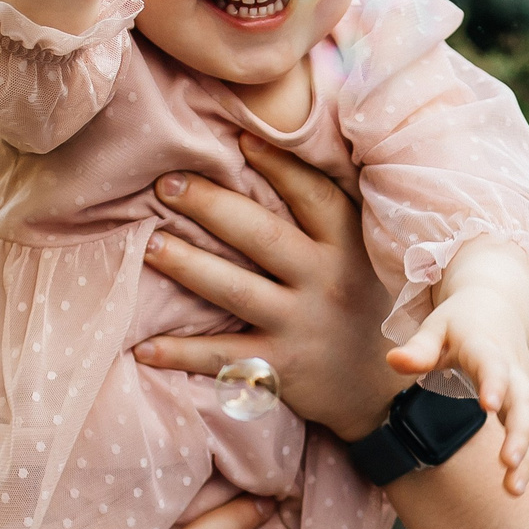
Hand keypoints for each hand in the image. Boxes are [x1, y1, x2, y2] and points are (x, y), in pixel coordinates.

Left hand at [134, 135, 409, 439]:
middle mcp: (326, 282)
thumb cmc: (361, 305)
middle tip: (166, 185)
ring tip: (150, 246)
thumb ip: (328, 217)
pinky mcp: (281, 368)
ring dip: (188, 266)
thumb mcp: (364, 257)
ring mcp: (302, 326)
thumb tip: (270, 153)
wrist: (386, 390)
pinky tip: (143, 346)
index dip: (277, 165)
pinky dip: (182, 352)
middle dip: (211, 206)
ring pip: (236, 290)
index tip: (239, 138)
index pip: (313, 196)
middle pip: (263, 236)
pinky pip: (223, 357)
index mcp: (348, 248)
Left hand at [386, 251, 528, 494]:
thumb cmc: (459, 322)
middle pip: (523, 401)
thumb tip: (393, 361)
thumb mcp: (435, 327)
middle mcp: (513, 368)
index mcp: (486, 346)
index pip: (493, 366)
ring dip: (527, 454)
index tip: (488, 406)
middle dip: (519, 432)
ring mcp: (524, 387)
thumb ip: (418, 348)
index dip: (493, 384)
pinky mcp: (526, 402)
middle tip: (507, 463)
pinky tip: (515, 485)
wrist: (497, 305)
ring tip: (514, 489)